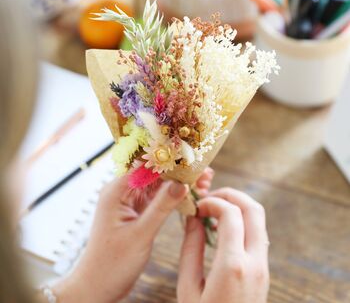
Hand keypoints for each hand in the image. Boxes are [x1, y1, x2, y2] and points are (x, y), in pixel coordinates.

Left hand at [53, 167, 213, 302]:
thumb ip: (161, 207)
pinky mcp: (138, 211)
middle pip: (155, 173)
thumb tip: (182, 183)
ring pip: (159, 185)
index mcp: (116, 190)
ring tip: (204, 181)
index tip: (192, 159)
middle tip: (204, 172)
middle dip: (179, 171)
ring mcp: (131, 201)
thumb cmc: (112, 262)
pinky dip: (175, 196)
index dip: (169, 160)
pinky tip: (192, 195)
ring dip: (180, 183)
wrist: (98, 285)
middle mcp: (123, 191)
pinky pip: (159, 198)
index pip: (145, 165)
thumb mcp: (140, 234)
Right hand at [177, 188, 268, 302]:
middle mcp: (255, 262)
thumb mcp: (188, 287)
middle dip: (231, 195)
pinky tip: (223, 227)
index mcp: (233, 266)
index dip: (212, 201)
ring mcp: (263, 266)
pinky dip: (242, 221)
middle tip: (209, 198)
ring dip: (238, 206)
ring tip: (214, 210)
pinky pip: (258, 233)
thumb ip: (191, 247)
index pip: (231, 213)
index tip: (197, 207)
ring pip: (259, 219)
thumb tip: (193, 217)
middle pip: (253, 209)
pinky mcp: (264, 270)